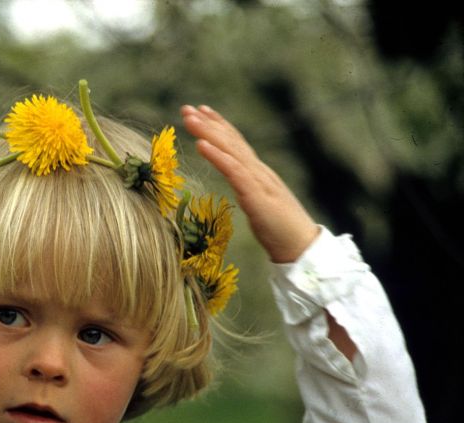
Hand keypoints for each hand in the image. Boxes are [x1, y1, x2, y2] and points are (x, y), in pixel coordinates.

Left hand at [181, 104, 318, 262]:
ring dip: (209, 133)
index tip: (201, 112)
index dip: (220, 126)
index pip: (237, 144)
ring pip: (231, 150)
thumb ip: (249, 190)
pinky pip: (234, 171)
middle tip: (186, 108)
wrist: (301, 248)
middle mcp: (259, 171)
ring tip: (190, 119)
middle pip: (232, 141)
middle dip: (209, 123)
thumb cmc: (280, 231)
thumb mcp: (260, 205)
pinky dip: (217, 155)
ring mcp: (259, 181)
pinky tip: (201, 144)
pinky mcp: (256, 195)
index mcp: (259, 174)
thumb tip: (237, 184)